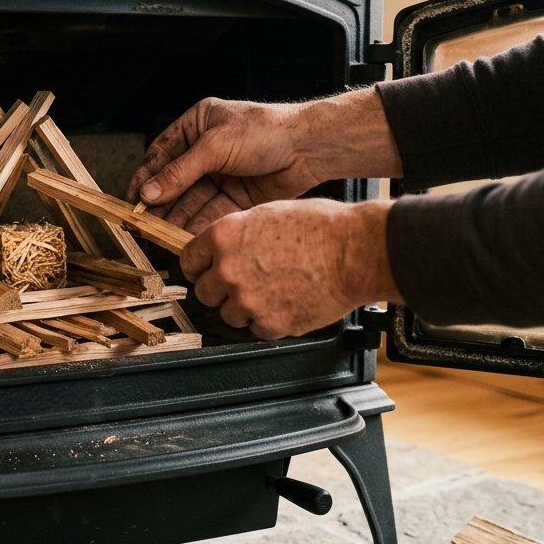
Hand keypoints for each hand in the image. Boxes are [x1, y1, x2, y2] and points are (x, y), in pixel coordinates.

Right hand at [125, 98, 318, 233]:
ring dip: (176, 218)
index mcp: (196, 127)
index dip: (145, 178)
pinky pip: (209, 213)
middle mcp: (205, 152)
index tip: (132, 199)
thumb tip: (148, 191)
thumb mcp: (215, 147)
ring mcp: (219, 176)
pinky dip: (197, 225)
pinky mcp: (234, 197)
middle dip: (160, 203)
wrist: (308, 148)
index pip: (160, 155)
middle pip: (174, 183)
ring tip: (162, 235)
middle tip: (144, 224)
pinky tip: (186, 237)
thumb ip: (180, 171)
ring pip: (190, 201)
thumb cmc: (265, 131)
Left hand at [181, 198, 400, 339]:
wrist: (355, 252)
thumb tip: (223, 248)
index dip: (199, 267)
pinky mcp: (269, 323)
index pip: (189, 260)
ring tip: (273, 293)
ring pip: (229, 315)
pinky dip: (269, 321)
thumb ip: (238, 234)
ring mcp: (247, 300)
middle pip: (204, 293)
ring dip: (245, 308)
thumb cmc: (322, 228)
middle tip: (245, 284)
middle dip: (221, 290)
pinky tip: (288, 303)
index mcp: (224, 237)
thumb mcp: (268, 214)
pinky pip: (256, 329)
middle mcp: (228, 269)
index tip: (205, 272)